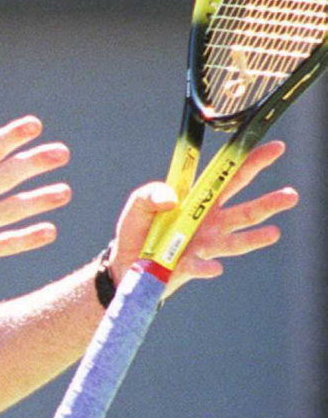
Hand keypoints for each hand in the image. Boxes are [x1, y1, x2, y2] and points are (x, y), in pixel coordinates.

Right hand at [0, 101, 71, 287]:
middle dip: (34, 162)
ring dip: (39, 199)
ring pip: (10, 210)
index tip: (35, 125)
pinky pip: (4, 245)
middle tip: (62, 152)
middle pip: (4, 175)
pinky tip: (50, 231)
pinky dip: (27, 238)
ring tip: (64, 192)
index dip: (11, 136)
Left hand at [109, 141, 298, 296]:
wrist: (124, 264)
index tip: (275, 149)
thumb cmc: (137, 230)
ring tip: (274, 233)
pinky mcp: (189, 267)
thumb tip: (172, 198)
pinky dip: (206, 267)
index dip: (250, 162)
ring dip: (254, 238)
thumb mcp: (138, 204)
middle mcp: (209, 223)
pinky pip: (200, 266)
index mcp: (199, 200)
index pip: (228, 177)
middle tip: (292, 194)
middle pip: (243, 210)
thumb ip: (151, 193)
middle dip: (268, 202)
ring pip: (233, 241)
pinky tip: (214, 268)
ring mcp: (203, 246)